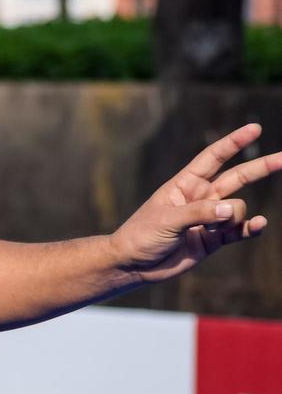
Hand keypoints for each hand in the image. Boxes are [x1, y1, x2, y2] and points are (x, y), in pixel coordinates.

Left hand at [110, 123, 281, 283]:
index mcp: (184, 185)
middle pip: (238, 177)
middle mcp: (200, 198)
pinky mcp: (214, 240)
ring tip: (208, 230)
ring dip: (231, 219)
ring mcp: (209, 219)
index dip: (234, 142)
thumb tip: (233, 211)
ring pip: (237, 209)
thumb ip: (200, 213)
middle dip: (261, 167)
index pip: (213, 158)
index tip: (255, 128)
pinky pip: (239, 231)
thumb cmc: (141, 235)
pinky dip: (250, 228)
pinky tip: (258, 225)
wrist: (133, 264)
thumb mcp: (166, 220)